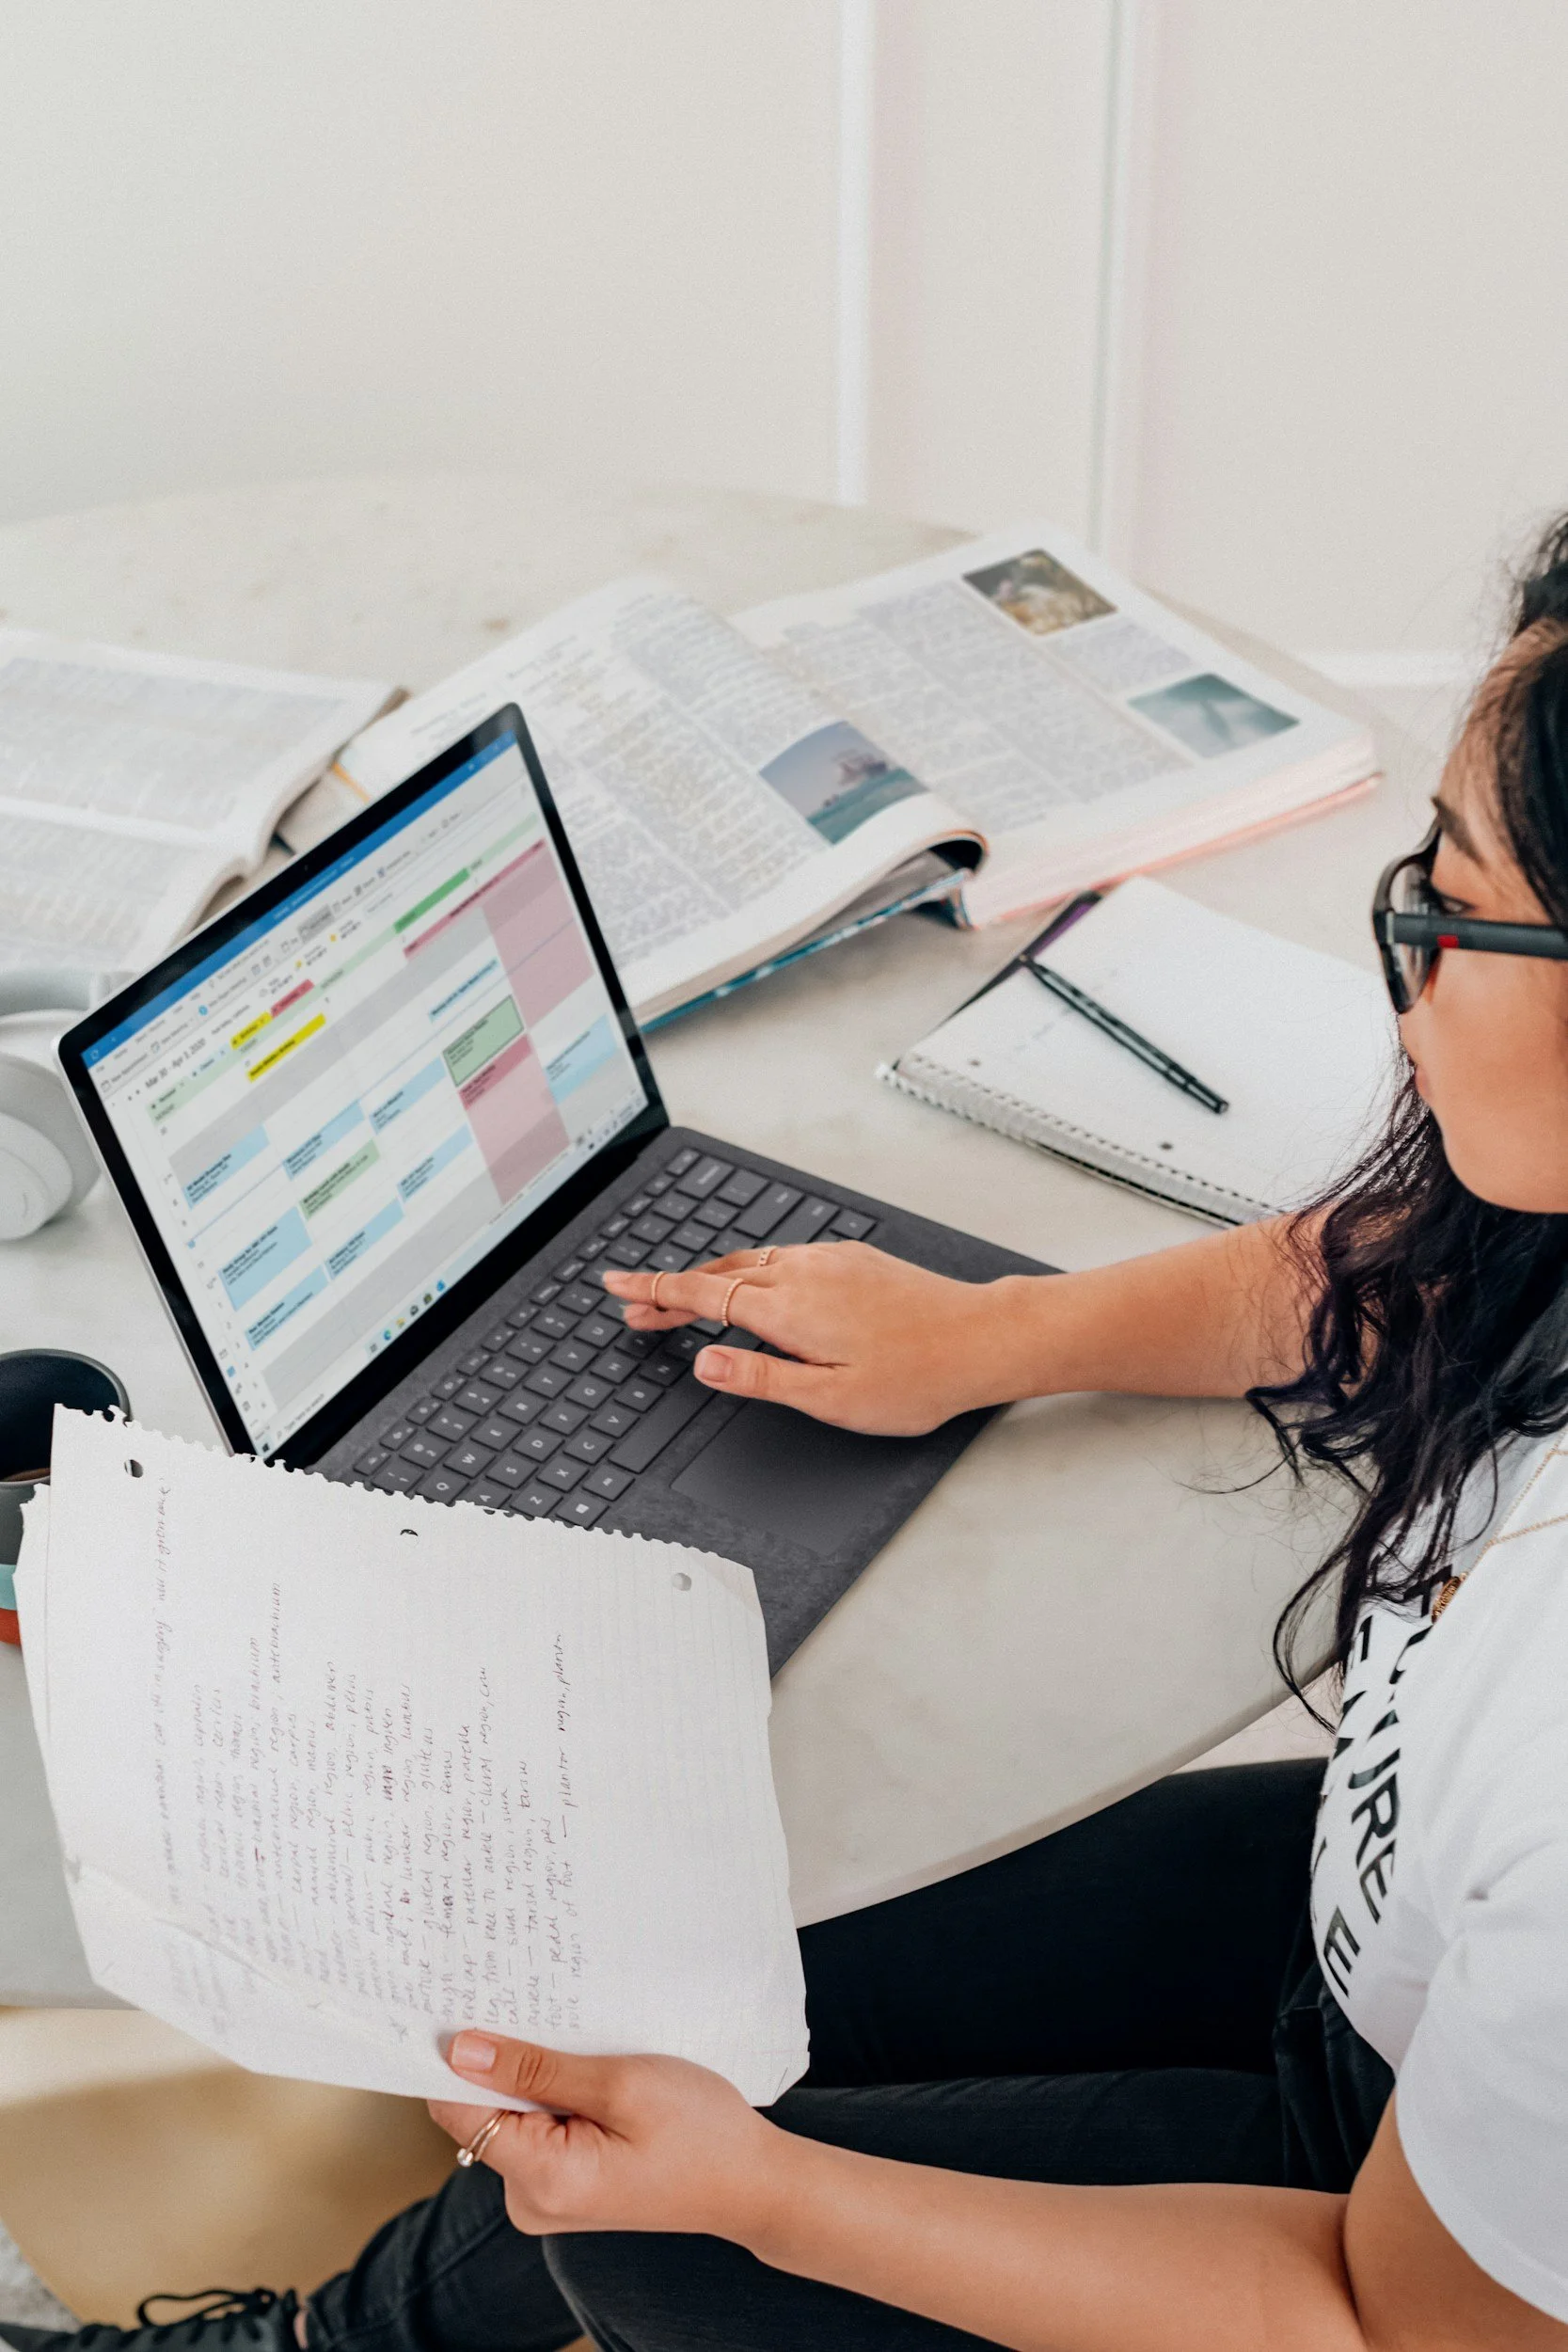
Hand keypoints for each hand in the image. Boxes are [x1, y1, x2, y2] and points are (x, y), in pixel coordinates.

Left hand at [430, 2032, 785, 2239]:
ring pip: (510, 2114)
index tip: (463, 1999)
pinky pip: (537, 2127)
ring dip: (533, 2072)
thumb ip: (538, 2070)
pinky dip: (551, 2092)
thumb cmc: (701, 2132)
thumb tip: (461, 2049)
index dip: (454, 2055)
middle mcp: (531, 2198)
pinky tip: (586, 2066)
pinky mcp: (565, 2182)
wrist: (751, 2181)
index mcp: (542, 2180)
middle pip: (480, 2111)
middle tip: (534, 2002)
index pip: (458, 2109)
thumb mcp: (622, 2084)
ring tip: (577, 2036)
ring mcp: (548, 2194)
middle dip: (502, 2057)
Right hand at [602, 1242, 1029, 1434]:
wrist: (981, 1338)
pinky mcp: (852, 1258)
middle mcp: (804, 1272)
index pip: (701, 1294)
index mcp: (788, 1309)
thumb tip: (705, 1362)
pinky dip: (749, 1271)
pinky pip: (782, 1257)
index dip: (653, 1291)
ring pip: (750, 1262)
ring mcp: (830, 1260)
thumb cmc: (915, 1377)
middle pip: (717, 1274)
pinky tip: (752, 1287)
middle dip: (671, 1289)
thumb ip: (760, 1378)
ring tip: (683, 1301)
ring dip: (709, 1279)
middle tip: (636, 1307)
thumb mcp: (829, 1398)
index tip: (617, 1286)